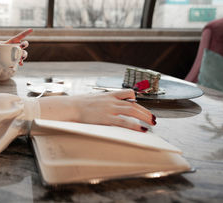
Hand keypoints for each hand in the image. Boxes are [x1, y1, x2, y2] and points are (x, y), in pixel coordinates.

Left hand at [6, 28, 32, 65]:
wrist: (0, 57)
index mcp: (14, 41)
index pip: (21, 36)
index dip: (26, 32)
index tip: (31, 29)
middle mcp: (18, 46)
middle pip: (25, 44)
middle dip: (24, 44)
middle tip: (21, 45)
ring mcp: (19, 53)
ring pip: (24, 53)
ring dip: (24, 55)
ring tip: (21, 57)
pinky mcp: (18, 60)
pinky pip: (21, 61)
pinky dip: (21, 62)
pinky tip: (20, 64)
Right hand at [39, 89, 155, 132]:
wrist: (70, 107)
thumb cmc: (78, 104)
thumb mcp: (92, 99)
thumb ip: (102, 102)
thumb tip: (103, 107)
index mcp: (108, 95)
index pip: (127, 93)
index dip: (136, 99)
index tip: (139, 104)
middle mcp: (111, 100)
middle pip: (134, 103)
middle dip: (145, 111)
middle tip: (153, 118)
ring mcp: (109, 109)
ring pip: (132, 110)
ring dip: (145, 117)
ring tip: (152, 123)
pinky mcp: (107, 118)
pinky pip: (125, 122)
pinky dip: (135, 125)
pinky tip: (142, 130)